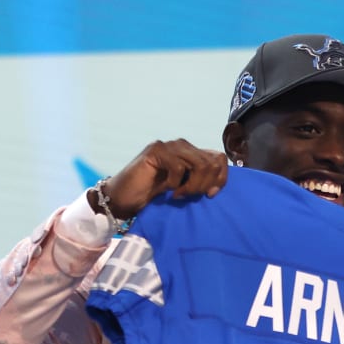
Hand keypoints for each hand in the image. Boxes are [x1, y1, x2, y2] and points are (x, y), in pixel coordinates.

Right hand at [100, 140, 228, 218]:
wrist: (123, 198)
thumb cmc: (153, 195)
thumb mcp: (184, 189)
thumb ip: (200, 181)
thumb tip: (218, 184)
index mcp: (191, 153)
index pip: (219, 158)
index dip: (221, 178)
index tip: (211, 195)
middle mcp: (182, 145)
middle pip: (212, 163)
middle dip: (204, 185)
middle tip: (189, 196)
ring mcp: (169, 145)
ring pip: (200, 164)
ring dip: (193, 185)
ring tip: (179, 194)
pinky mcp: (156, 150)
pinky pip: (179, 167)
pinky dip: (176, 183)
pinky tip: (167, 190)